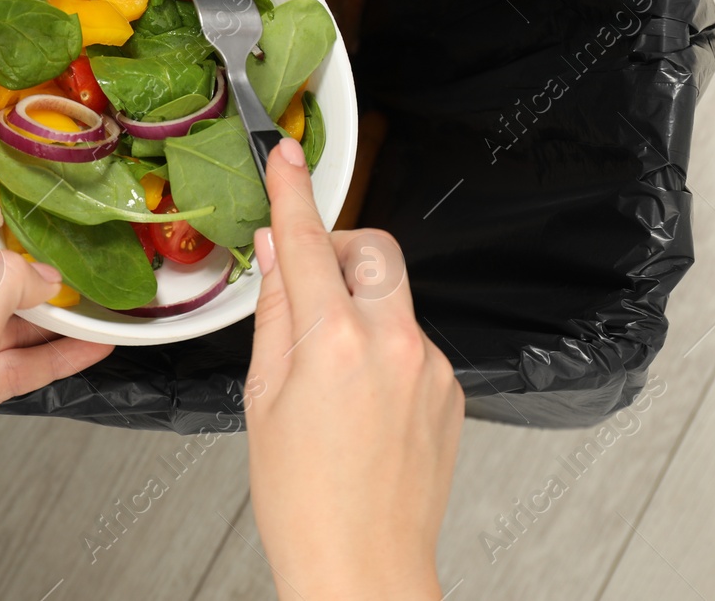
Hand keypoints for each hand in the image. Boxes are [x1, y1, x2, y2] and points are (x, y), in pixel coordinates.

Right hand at [245, 137, 462, 599]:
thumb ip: (275, 314)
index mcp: (336, 344)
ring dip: (357, 307)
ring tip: (326, 374)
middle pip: (371, 249)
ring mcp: (432, 367)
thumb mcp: (263, 400)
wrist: (364, 570)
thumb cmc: (305, 503)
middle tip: (304, 284)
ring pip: (392, 297)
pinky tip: (358, 405)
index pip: (307, 243)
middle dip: (337, 249)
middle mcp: (395, 345)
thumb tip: (274, 256)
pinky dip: (382, 350)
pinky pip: (411, 340)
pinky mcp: (451, 389)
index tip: (287, 155)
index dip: (293, 191)